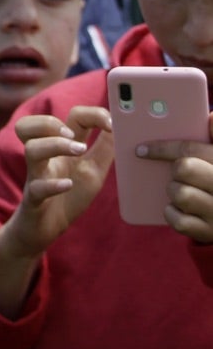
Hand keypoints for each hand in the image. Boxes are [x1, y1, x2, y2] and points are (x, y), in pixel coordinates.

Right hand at [0, 107, 113, 260]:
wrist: (45, 230)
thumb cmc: (68, 197)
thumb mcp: (94, 170)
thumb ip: (105, 149)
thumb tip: (122, 127)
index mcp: (60, 149)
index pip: (68, 118)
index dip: (91, 113)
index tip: (111, 123)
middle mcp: (44, 159)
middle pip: (29, 126)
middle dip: (51, 122)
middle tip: (74, 135)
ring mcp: (37, 178)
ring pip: (31, 150)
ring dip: (55, 145)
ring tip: (78, 150)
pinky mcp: (34, 200)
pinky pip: (37, 188)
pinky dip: (52, 185)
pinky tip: (67, 185)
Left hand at [130, 120, 212, 242]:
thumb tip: (211, 116)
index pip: (191, 149)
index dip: (162, 147)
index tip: (141, 149)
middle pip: (184, 168)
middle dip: (173, 169)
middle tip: (175, 173)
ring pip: (180, 193)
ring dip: (173, 191)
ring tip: (180, 190)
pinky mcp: (209, 232)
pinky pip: (178, 221)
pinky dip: (172, 214)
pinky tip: (176, 209)